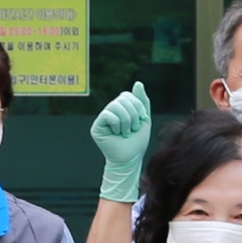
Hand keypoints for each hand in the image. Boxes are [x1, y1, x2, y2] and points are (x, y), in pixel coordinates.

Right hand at [89, 83, 151, 204]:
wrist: (130, 159)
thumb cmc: (137, 142)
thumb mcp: (144, 119)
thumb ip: (142, 101)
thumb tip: (138, 83)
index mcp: (121, 108)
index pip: (128, 95)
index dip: (137, 106)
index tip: (139, 121)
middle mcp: (110, 111)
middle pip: (122, 98)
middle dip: (133, 114)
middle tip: (132, 129)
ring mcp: (103, 118)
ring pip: (115, 106)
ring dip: (126, 121)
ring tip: (125, 132)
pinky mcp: (97, 127)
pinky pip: (107, 115)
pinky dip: (117, 124)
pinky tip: (117, 134)